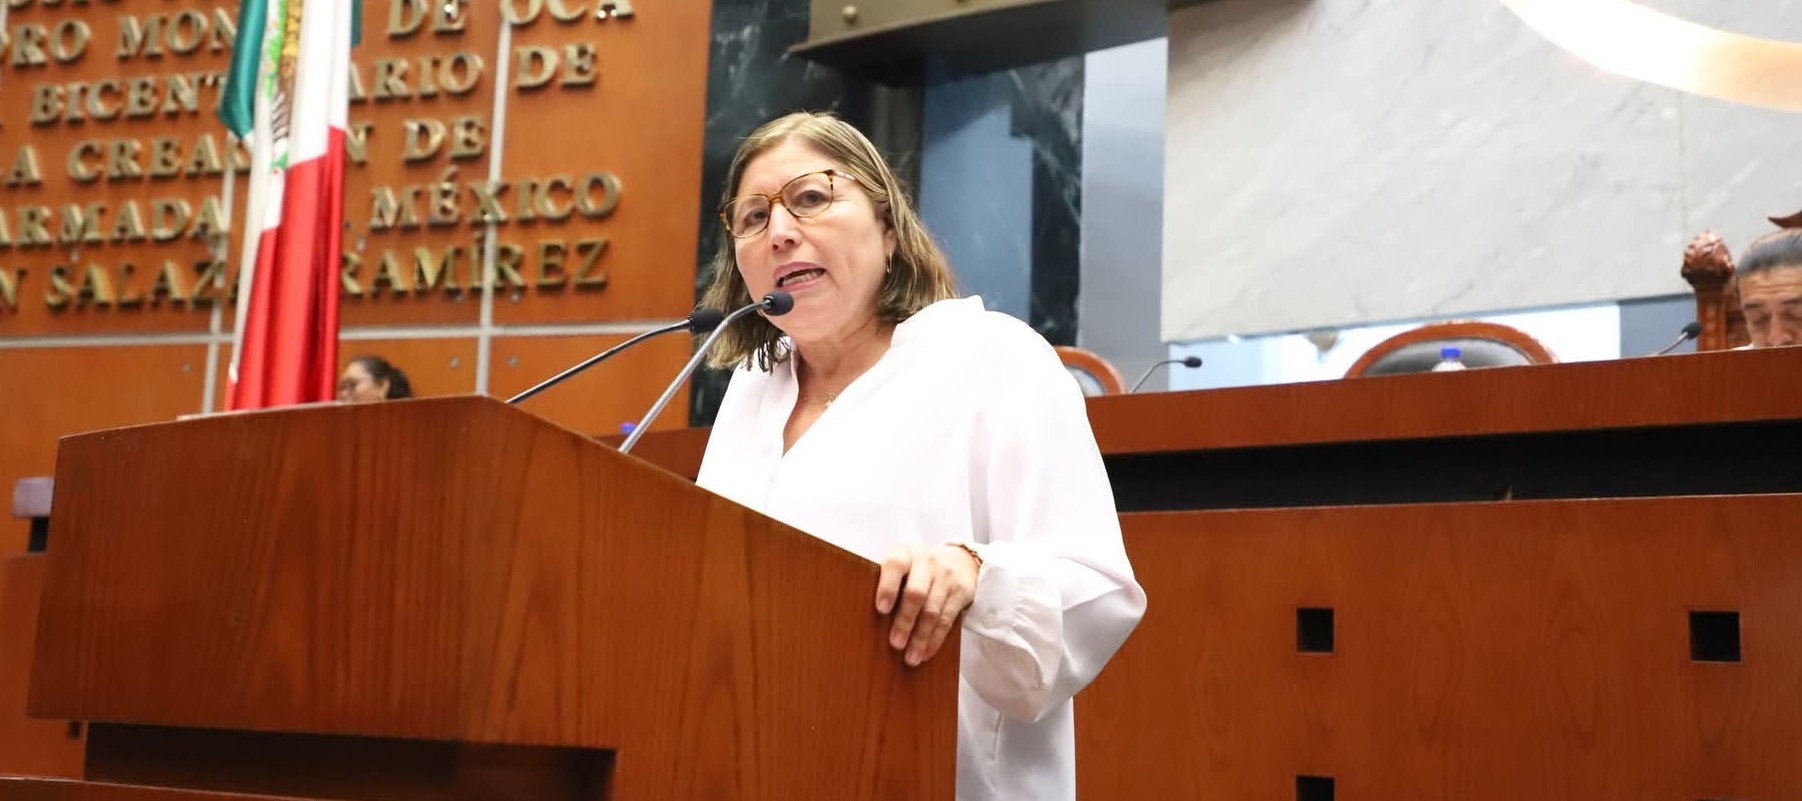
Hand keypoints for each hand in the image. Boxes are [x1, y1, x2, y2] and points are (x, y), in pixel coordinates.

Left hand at [875, 543, 980, 666]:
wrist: (959, 560)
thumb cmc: (917, 569)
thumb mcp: (902, 564)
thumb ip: (887, 582)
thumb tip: (865, 619)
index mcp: (905, 553)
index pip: (895, 565)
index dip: (888, 587)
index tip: (881, 609)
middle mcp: (927, 561)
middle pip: (916, 593)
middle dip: (905, 621)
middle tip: (895, 644)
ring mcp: (946, 576)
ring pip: (932, 611)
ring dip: (920, 637)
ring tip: (910, 657)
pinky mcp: (961, 591)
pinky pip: (947, 619)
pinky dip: (935, 639)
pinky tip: (925, 653)